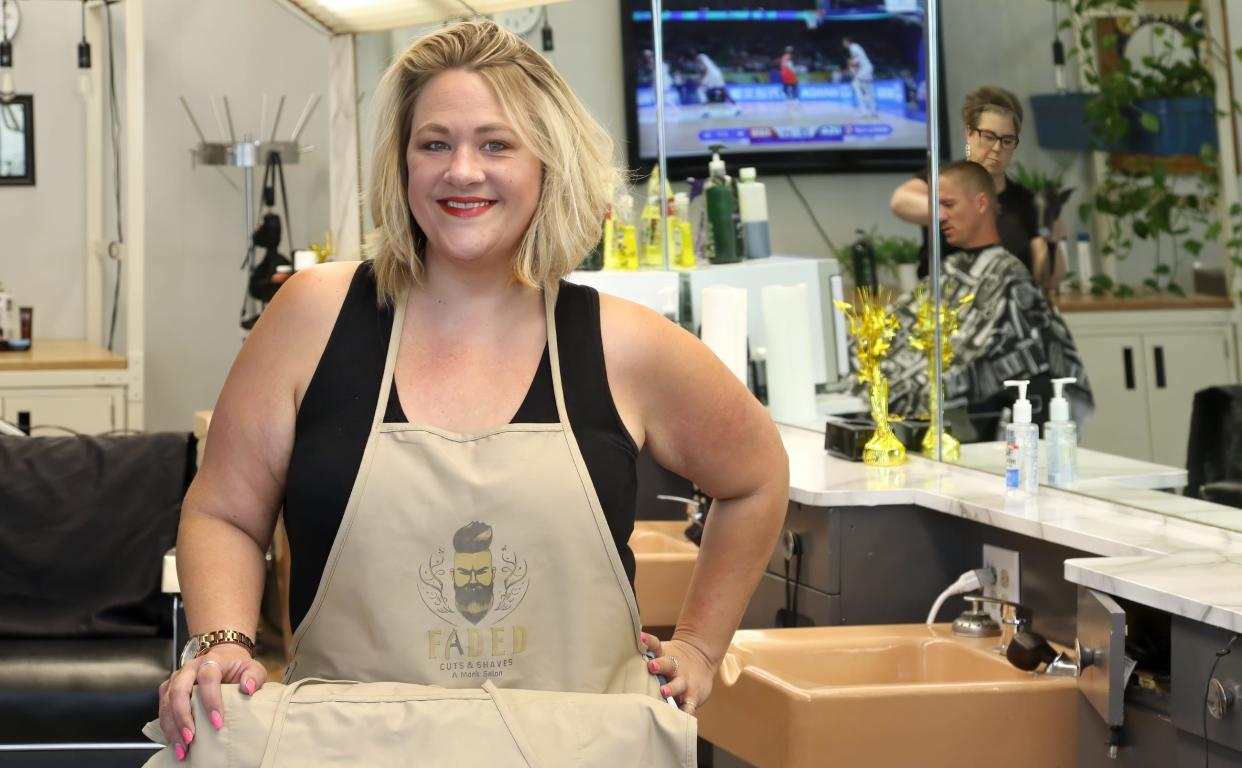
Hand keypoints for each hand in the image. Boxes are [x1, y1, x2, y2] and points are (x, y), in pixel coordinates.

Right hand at [158, 643, 267, 761]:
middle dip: (183, 716)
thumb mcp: (252, 667)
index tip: (217, 722)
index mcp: (211, 661)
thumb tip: (248, 688)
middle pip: (179, 690)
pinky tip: (175, 742)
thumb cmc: (237, 667)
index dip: (211, 700)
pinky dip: (167, 727)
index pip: (207, 677)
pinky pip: (162, 709)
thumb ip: (253, 676)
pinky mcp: (169, 690)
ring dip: (172, 726)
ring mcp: (176, 678)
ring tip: (182, 747)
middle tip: (191, 737)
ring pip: (166, 701)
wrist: (223, 658)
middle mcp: (189, 668)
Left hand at [641, 632, 714, 716]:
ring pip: (678, 685)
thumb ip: (646, 658)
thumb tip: (617, 659)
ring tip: (665, 691)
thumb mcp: (662, 654)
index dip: (648, 641)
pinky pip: (689, 707)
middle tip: (652, 666)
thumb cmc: (672, 662)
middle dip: (659, 665)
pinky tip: (681, 719)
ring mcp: (684, 682)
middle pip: (667, 664)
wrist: (701, 658)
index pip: (655, 644)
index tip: (641, 638)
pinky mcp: (693, 697)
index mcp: (664, 655)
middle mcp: (674, 668)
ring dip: (671, 688)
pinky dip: (685, 713)